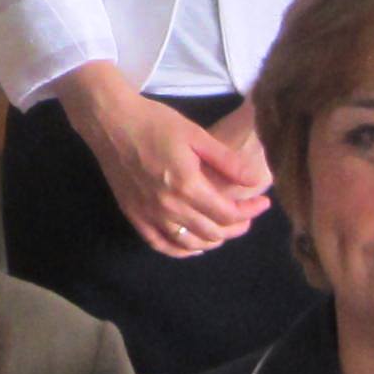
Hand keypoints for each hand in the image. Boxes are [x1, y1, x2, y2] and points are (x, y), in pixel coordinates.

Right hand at [71, 72, 271, 256]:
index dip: (250, 211)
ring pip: (189, 243)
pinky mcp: (134, 216)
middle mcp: (170, 207)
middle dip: (237, 227)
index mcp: (188, 185)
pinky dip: (181, 250)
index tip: (262, 203)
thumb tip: (255, 181)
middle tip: (247, 216)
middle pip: (212, 232)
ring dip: (213, 240)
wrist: (112, 123)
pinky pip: (161, 245)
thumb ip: (227, 162)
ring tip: (225, 229)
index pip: (227, 213)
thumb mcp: (197, 136)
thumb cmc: (156, 123)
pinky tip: (194, 246)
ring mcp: (150, 215)